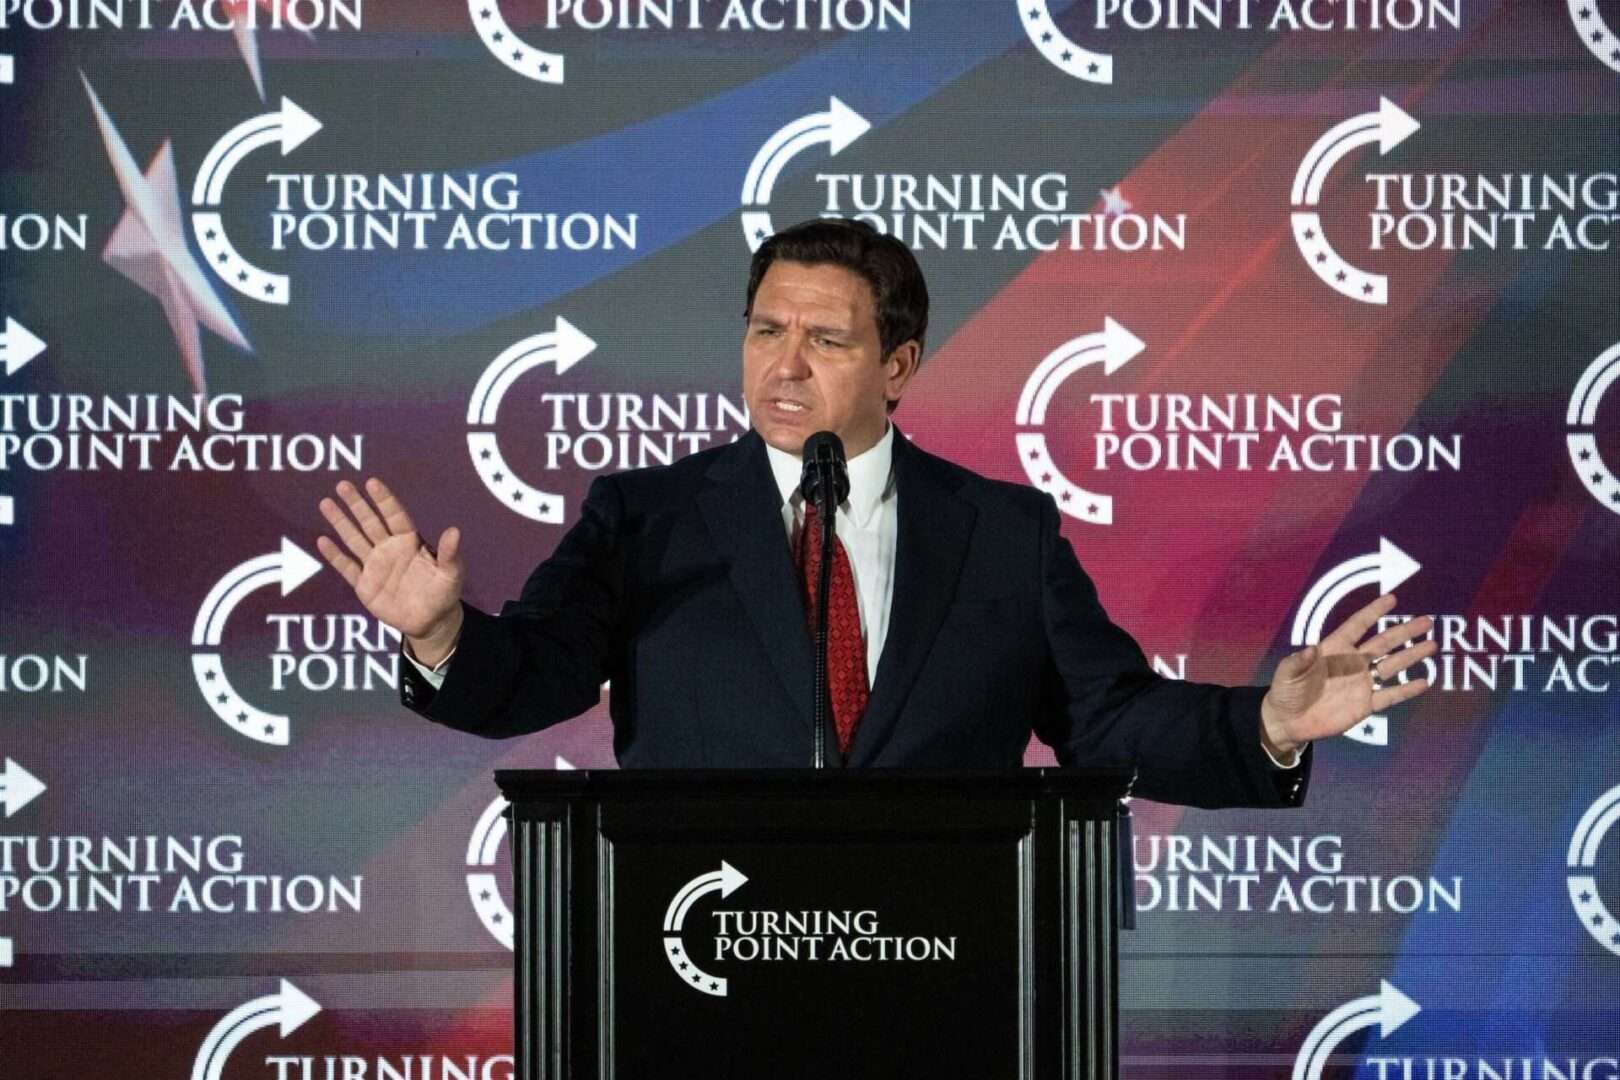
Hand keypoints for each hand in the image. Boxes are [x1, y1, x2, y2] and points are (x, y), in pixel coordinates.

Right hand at [315, 478, 464, 662]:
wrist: (431, 621)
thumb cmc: (444, 592)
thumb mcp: (451, 573)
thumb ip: (449, 553)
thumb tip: (455, 531)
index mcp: (410, 542)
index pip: (394, 516)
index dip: (384, 500)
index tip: (372, 483)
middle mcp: (389, 549)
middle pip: (370, 522)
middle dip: (357, 504)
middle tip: (343, 485)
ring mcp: (375, 566)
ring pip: (354, 539)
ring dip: (340, 522)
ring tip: (326, 503)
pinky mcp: (365, 585)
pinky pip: (347, 567)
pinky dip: (335, 556)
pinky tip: (322, 540)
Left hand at [1260, 593, 1436, 758]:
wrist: (1289, 721)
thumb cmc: (1286, 691)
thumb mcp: (1286, 674)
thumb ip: (1298, 661)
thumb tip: (1311, 648)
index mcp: (1333, 649)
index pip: (1357, 626)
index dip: (1372, 612)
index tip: (1391, 599)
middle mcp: (1352, 663)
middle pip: (1383, 643)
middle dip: (1404, 631)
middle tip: (1426, 621)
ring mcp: (1361, 683)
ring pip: (1391, 666)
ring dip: (1411, 656)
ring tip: (1431, 645)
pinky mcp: (1365, 705)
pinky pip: (1390, 696)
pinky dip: (1406, 690)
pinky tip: (1423, 682)